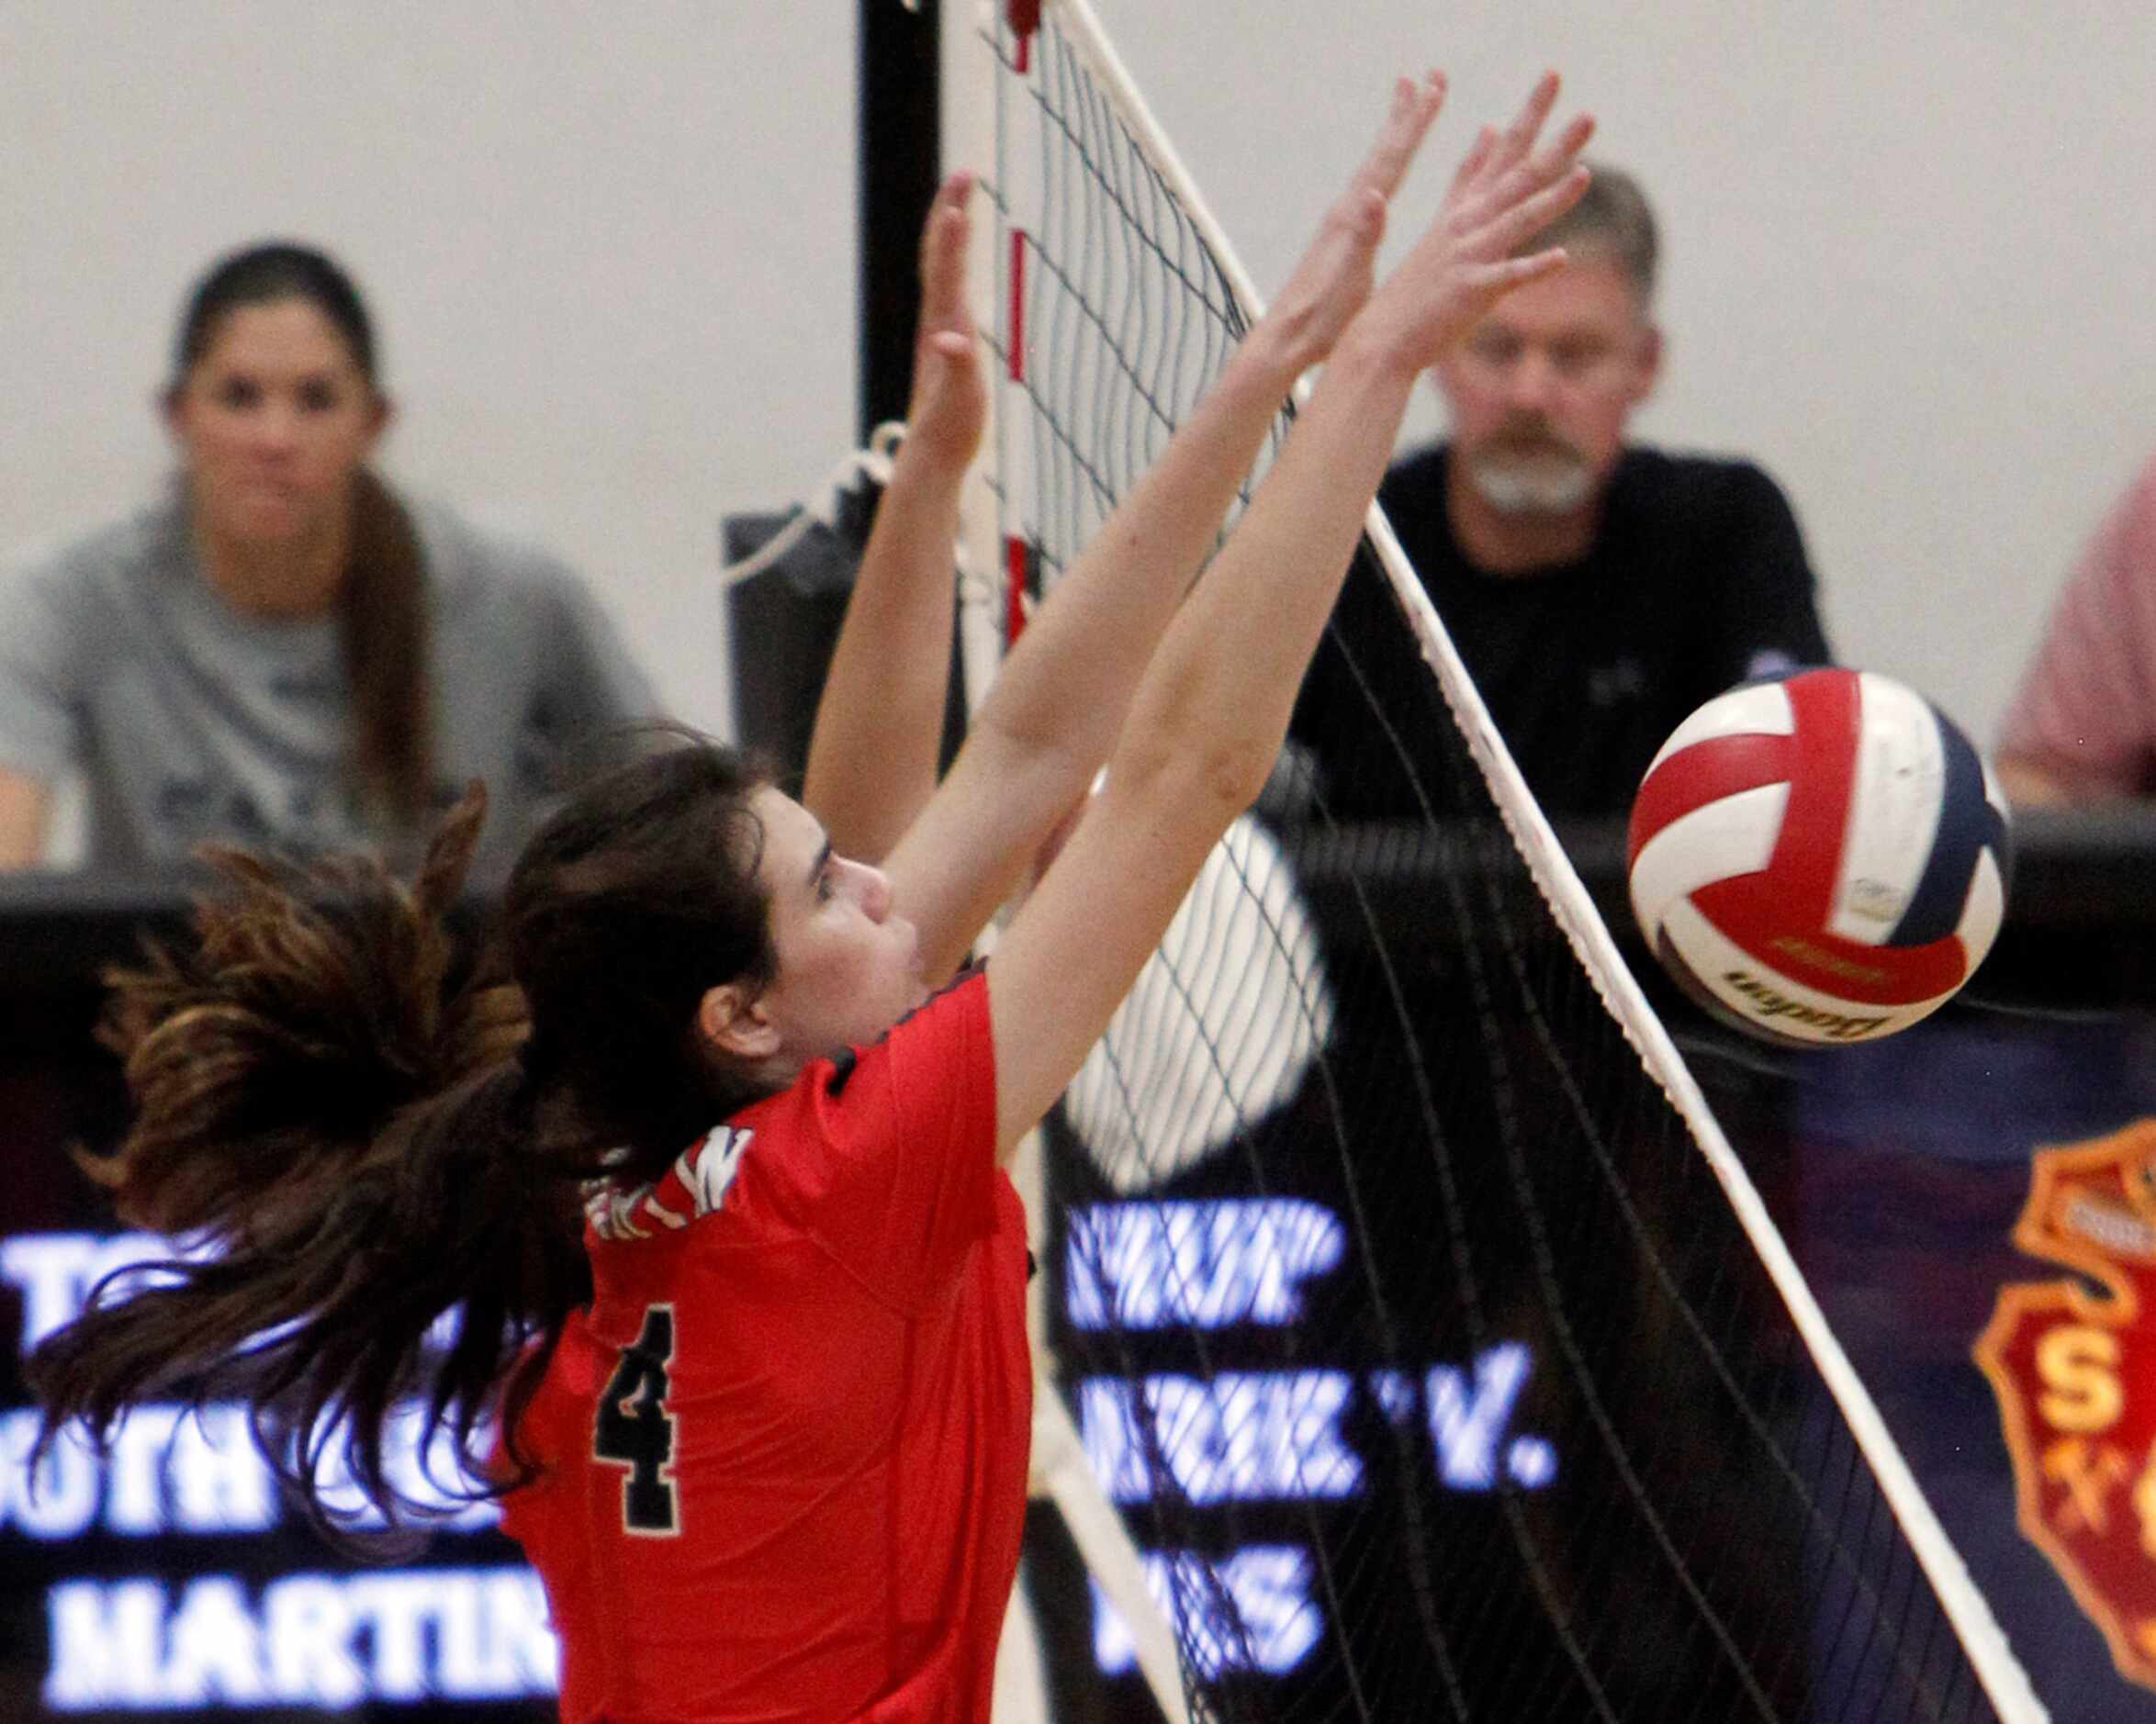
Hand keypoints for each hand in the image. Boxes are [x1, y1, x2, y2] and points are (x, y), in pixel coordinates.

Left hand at [902, 171, 985, 469]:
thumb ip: (960, 369)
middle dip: (951, 210)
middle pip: (939, 254)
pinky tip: (960, 250)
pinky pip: (947, 283)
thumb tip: (950, 340)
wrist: (930, 456)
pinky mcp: (943, 337)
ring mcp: (938, 326)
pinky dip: (954, 256)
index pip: (947, 273)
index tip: (960, 202)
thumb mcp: (961, 403)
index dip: (954, 238)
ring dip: (950, 226)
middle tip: (967, 172)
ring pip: (939, 264)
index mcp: (944, 328)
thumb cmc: (950, 431)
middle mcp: (937, 320)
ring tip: (963, 196)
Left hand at [1256, 70, 1448, 376]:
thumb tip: (1373, 194)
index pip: (1391, 160)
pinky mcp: (1341, 238)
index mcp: (1353, 217)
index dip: (1415, 124)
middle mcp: (1346, 210)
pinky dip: (1384, 171)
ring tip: (1407, 107)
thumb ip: (1362, 234)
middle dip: (1408, 115)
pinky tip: (1385, 174)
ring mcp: (1342, 222)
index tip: (1434, 89)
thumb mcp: (1347, 277)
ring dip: (1395, 136)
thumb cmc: (1320, 317)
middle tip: (1428, 77)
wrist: (1286, 339)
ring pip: (1376, 167)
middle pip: (1384, 152)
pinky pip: (1371, 190)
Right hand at [1349, 71, 1593, 374]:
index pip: (1503, 151)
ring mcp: (1468, 255)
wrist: (1382, 336)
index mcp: (1464, 207)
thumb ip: (1468, 177)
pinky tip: (1562, 258)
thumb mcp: (1444, 222)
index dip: (1529, 114)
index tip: (1553, 77)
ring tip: (1585, 175)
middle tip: (1590, 115)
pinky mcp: (1470, 290)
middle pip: (1518, 176)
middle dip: (1555, 144)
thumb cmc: (1417, 286)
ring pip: (1517, 220)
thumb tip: (1490, 129)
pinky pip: (1507, 277)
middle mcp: (1467, 224)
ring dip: (1552, 198)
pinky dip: (1533, 268)